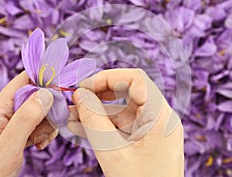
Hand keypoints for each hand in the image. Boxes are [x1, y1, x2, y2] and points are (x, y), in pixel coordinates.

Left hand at [0, 72, 56, 176]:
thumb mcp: (9, 144)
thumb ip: (26, 118)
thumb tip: (47, 93)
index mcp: (1, 106)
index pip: (25, 79)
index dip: (45, 79)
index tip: (62, 89)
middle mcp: (8, 109)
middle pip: (38, 95)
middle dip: (49, 109)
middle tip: (48, 127)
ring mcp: (15, 120)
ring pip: (43, 110)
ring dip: (48, 124)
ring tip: (40, 141)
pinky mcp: (21, 130)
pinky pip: (41, 123)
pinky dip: (45, 133)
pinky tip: (40, 145)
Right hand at [68, 69, 183, 176]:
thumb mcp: (112, 152)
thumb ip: (94, 120)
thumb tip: (80, 95)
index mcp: (161, 117)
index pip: (136, 80)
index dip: (108, 78)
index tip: (84, 87)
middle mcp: (159, 119)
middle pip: (127, 93)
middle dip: (98, 93)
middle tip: (74, 99)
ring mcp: (150, 131)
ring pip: (120, 110)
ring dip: (96, 111)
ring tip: (70, 114)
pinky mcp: (142, 141)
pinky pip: (120, 126)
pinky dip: (101, 125)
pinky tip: (79, 125)